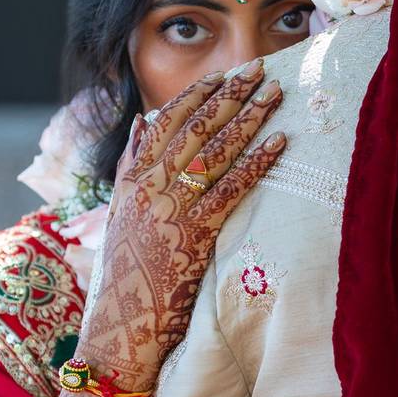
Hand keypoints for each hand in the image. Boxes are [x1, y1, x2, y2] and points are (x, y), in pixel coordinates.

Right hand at [77, 59, 285, 390]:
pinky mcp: (194, 234)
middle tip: (260, 70)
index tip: (223, 75)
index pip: (167, 122)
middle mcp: (149, 186)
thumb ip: (129, 165)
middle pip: (196, 129)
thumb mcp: (119, 211)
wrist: (120, 326)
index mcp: (132, 178)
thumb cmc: (125, 272)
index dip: (198, 95)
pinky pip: (231, 190)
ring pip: (215, 153)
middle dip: (231, 96)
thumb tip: (140, 122)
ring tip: (275, 95)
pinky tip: (278, 143)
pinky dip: (256, 163)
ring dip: (248, 120)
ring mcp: (171, 208)